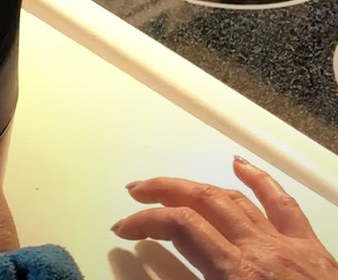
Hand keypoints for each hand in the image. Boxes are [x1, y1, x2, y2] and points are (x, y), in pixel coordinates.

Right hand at [113, 156, 337, 279]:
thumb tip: (160, 278)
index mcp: (235, 273)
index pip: (180, 227)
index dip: (145, 222)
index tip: (124, 228)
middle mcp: (258, 249)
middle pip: (201, 201)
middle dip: (163, 191)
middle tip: (136, 192)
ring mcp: (285, 243)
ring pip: (233, 198)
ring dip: (196, 186)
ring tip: (171, 185)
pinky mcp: (309, 246)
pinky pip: (282, 203)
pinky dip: (259, 180)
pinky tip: (240, 165)